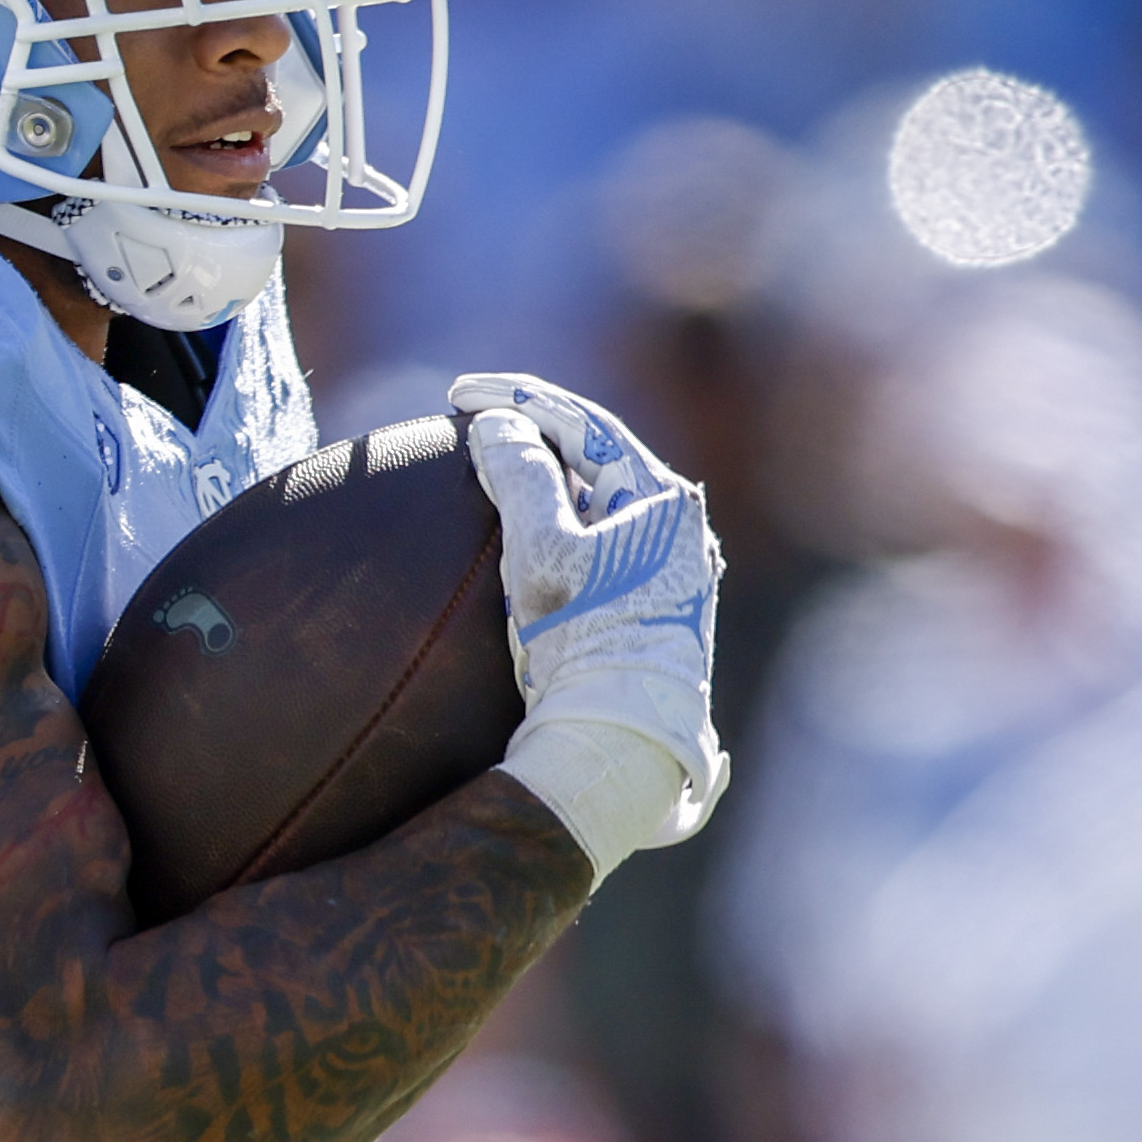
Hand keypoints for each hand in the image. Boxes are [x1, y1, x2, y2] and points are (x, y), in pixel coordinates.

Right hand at [456, 372, 726, 879]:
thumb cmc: (585, 647)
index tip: (461, 394)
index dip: (519, 400)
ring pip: (600, 501)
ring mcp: (673, 572)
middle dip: (536, 434)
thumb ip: (520, 478)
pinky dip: (559, 524)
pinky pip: (602, 543)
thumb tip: (497, 427)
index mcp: (664, 502)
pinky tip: (525, 536)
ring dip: (547, 480)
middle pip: (597, 458)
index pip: (586, 424)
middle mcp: (680, 530)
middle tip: (477, 422)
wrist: (620, 747)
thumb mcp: (542, 554)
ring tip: (493, 470)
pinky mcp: (655, 610)